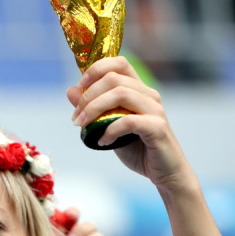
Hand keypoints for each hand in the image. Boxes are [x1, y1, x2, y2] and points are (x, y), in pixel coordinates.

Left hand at [67, 56, 192, 191]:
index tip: (79, 86)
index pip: (119, 63)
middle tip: (77, 117)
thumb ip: (92, 109)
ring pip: (121, 94)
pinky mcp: (158, 128)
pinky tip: (102, 141)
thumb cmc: (136, 147)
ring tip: (83, 126)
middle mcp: (148, 95)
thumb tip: (71, 90)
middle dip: (88, 96)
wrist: (164, 172)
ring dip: (95, 109)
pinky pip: (130, 121)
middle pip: (114, 79)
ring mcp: (155, 110)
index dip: (96, 69)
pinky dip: (110, 130)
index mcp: (138, 90)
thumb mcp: (107, 126)